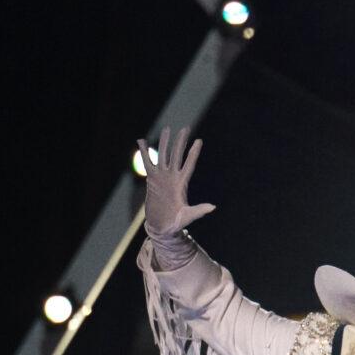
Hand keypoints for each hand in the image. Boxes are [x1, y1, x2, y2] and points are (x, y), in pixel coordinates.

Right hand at [138, 124, 216, 241]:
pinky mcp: (151, 179)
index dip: (194, 153)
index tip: (199, 141)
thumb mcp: (188, 216)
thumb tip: (213, 207)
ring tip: (166, 129)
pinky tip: (141, 141)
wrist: (162, 227)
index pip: (189, 164)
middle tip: (185, 128)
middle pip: (177, 155)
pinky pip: (147, 162)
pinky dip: (144, 152)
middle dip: (180, 142)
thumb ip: (199, 210)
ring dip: (164, 143)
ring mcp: (162, 177)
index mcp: (182, 184)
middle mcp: (172, 177)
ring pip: (163, 155)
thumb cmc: (176, 223)